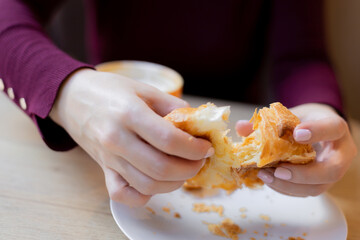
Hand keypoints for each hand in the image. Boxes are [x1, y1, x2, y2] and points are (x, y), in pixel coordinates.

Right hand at [50, 69, 213, 205]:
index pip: (169, 140)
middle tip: (200, 159)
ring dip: (175, 182)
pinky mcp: (104, 170)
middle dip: (190, 168)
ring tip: (185, 169)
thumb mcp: (144, 89)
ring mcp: (108, 159)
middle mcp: (116, 140)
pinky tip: (157, 182)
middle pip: (161, 168)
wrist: (73, 99)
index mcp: (129, 113)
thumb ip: (173, 107)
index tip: (206, 147)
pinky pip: (124, 195)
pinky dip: (145, 195)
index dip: (194, 147)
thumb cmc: (110, 91)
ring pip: (147, 185)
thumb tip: (199, 126)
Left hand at [236, 103, 356, 196]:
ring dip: (289, 185)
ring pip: (317, 188)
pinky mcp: (320, 184)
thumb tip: (241, 128)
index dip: (317, 132)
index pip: (333, 128)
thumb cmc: (303, 121)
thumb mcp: (290, 115)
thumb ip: (268, 121)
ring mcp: (331, 172)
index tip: (297, 133)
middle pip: (331, 171)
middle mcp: (340, 154)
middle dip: (303, 174)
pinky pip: (305, 192)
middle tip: (279, 170)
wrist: (315, 131)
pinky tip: (268, 180)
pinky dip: (285, 188)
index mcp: (335, 129)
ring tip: (265, 176)